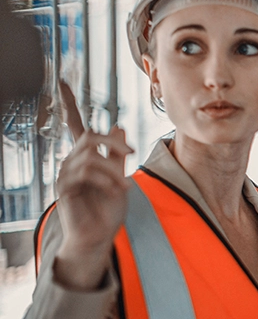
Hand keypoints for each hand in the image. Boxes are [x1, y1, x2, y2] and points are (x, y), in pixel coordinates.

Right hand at [54, 81, 133, 289]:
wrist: (97, 238)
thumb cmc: (107, 210)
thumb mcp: (119, 178)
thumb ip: (118, 155)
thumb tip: (119, 126)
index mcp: (85, 157)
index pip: (74, 125)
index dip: (68, 103)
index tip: (62, 81)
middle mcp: (71, 162)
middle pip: (88, 136)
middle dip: (112, 142)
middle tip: (132, 154)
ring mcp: (66, 175)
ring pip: (89, 154)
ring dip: (112, 167)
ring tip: (125, 185)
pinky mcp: (64, 189)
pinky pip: (84, 173)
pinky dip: (105, 179)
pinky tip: (117, 190)